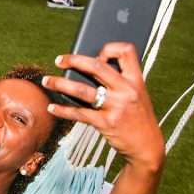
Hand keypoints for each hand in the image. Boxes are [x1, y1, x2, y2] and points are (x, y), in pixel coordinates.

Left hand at [41, 42, 164, 171]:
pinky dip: (62, 109)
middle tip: (58, 60)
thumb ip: (119, 82)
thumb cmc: (137, 117)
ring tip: (46, 81)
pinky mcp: (106, 123)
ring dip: (60, 84)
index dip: (109, 48)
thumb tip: (88, 69)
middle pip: (97, 66)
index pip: (126, 51)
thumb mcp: (136, 95)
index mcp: (136, 80)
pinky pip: (78, 113)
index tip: (95, 54)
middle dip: (74, 60)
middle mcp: (127, 90)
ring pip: (82, 90)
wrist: (146, 145)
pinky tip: (52, 107)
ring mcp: (116, 106)